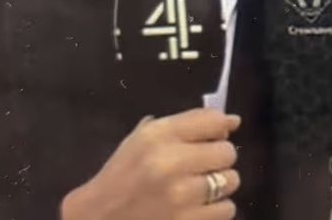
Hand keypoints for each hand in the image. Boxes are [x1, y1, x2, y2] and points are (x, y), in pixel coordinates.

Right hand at [61, 108, 240, 219]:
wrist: (99, 219)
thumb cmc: (123, 176)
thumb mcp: (143, 139)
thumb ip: (186, 124)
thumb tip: (232, 121)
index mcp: (158, 137)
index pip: (214, 121)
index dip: (220, 128)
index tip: (213, 137)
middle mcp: (171, 163)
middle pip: (227, 152)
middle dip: (218, 159)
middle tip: (202, 167)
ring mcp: (181, 197)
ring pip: (231, 181)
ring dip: (220, 185)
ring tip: (199, 189)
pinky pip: (226, 210)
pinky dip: (216, 209)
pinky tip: (197, 208)